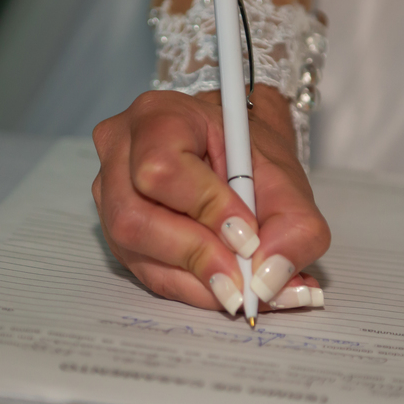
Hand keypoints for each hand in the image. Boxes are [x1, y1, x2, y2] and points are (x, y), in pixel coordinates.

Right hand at [92, 87, 329, 314]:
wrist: (236, 162)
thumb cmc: (251, 160)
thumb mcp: (288, 183)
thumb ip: (294, 229)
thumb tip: (269, 281)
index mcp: (158, 115)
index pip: (162, 167)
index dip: (205, 208)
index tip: (248, 236)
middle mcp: (120, 152)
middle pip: (135, 217)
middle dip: (197, 254)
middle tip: (244, 278)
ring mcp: (109, 195)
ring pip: (135, 250)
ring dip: (194, 277)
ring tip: (241, 286)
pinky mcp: (115, 233)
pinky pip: (144, 271)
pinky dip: (189, 287)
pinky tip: (222, 286)